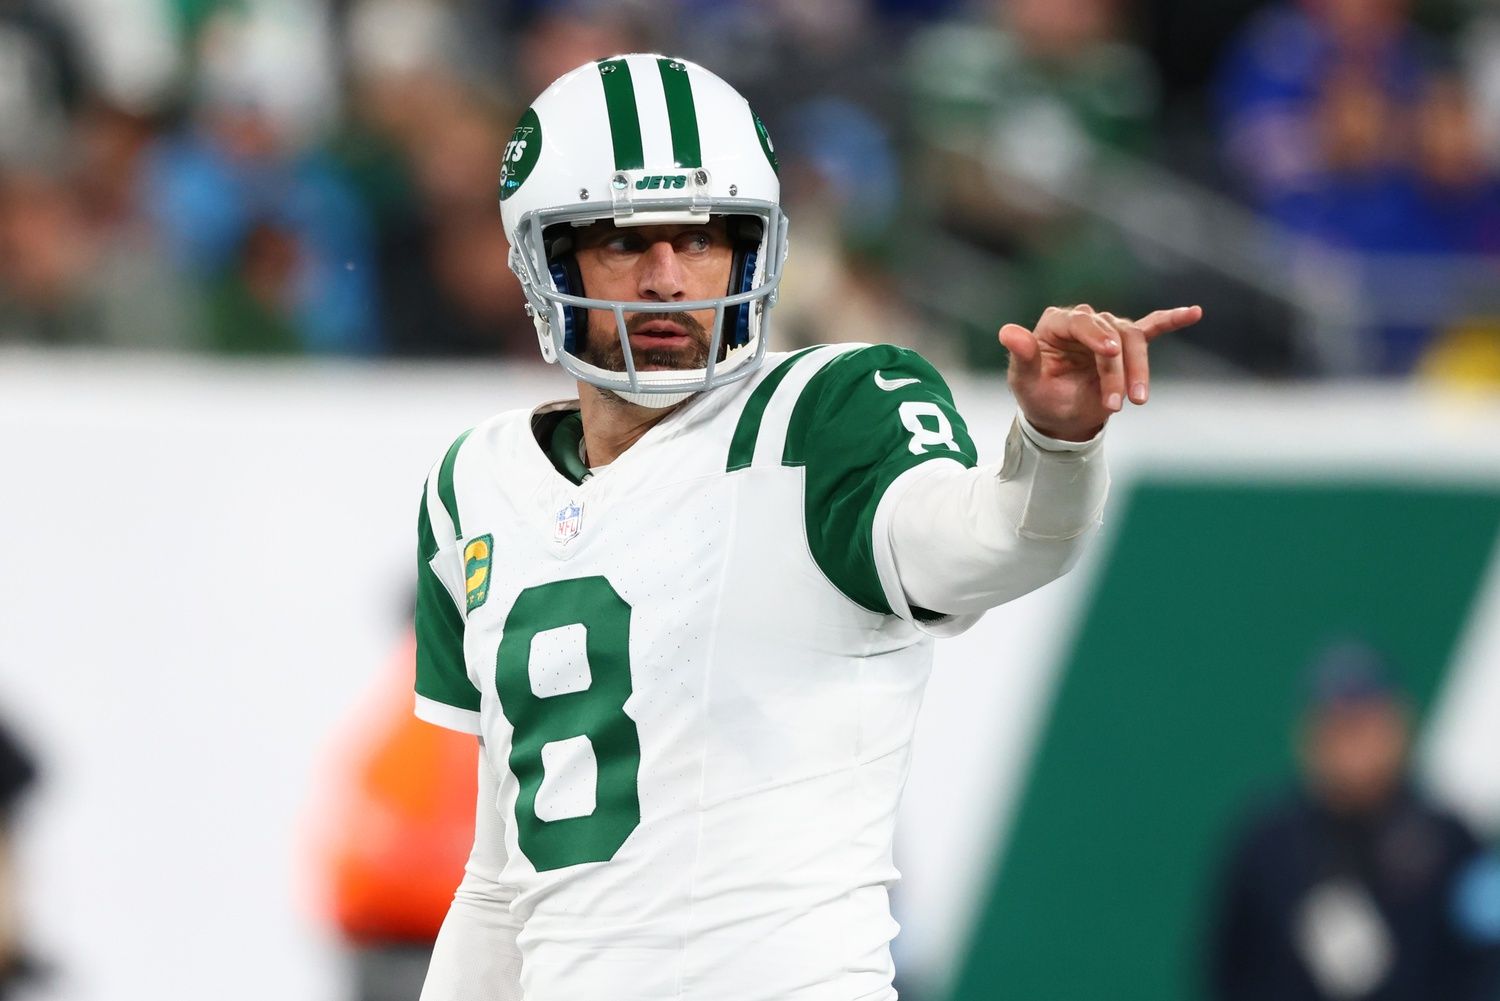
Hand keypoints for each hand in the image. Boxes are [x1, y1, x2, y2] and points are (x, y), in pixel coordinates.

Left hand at [998, 304, 1202, 441]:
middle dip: (1117, 370)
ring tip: (1139, 401)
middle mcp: (1083, 321)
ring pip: (1133, 340)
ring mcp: (1106, 331)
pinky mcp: (1125, 345)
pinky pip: (1151, 328)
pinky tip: (1193, 313)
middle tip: (1117, 404)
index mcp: (1055, 324)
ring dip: (1139, 370)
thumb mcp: (1024, 383)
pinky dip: (1171, 320)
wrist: (1060, 419)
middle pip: (1111, 334)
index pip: (1080, 321)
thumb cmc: (1040, 398)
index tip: (1110, 354)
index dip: (1096, 336)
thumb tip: (1007, 331)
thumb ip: (1021, 357)